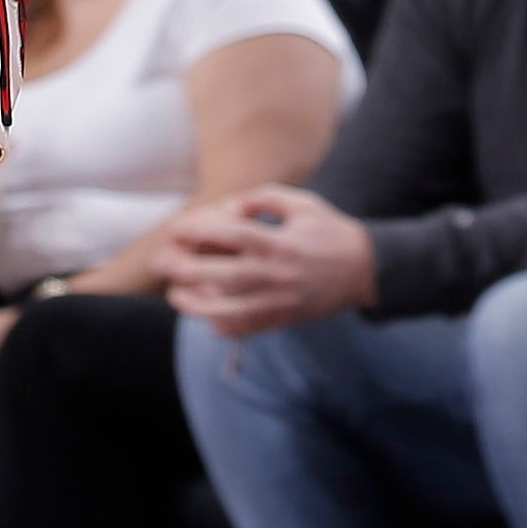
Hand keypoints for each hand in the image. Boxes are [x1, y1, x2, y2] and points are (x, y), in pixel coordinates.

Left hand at [162, 189, 373, 334]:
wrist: (365, 270)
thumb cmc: (329, 231)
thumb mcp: (302, 203)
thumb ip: (263, 198)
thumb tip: (230, 208)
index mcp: (279, 242)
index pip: (231, 235)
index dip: (197, 230)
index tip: (176, 229)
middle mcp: (276, 274)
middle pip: (220, 275)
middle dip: (183, 269)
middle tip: (160, 263)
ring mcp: (278, 301)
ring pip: (227, 311)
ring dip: (194, 305)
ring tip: (175, 295)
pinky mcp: (282, 319)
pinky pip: (245, 329)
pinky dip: (220, 325)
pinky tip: (205, 315)